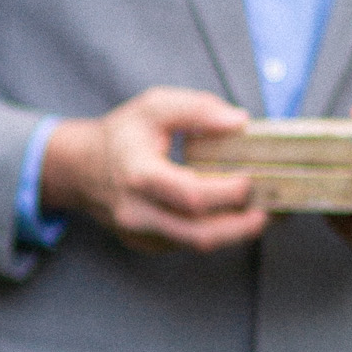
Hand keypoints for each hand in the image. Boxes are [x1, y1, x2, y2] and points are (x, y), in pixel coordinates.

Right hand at [40, 87, 268, 253]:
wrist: (79, 168)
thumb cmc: (120, 136)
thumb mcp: (154, 106)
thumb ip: (197, 108)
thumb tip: (239, 122)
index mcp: (138, 176)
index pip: (191, 196)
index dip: (228, 193)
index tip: (254, 180)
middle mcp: (137, 212)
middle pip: (199, 234)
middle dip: (242, 226)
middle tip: (272, 211)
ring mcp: (140, 234)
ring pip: (196, 244)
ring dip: (234, 234)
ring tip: (262, 216)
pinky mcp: (145, 244)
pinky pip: (186, 244)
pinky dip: (215, 233)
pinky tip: (233, 217)